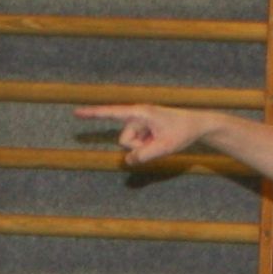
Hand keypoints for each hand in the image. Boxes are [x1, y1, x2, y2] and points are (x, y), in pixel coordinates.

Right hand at [78, 103, 216, 167]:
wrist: (197, 125)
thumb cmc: (181, 132)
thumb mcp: (163, 147)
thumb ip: (143, 156)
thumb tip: (127, 161)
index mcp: (139, 113)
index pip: (111, 113)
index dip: (92, 114)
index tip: (75, 112)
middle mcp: (136, 115)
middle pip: (124, 140)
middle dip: (138, 147)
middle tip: (159, 141)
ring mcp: (139, 122)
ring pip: (130, 144)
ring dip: (144, 147)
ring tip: (161, 140)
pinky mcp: (143, 129)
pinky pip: (137, 144)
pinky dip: (147, 147)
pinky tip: (160, 140)